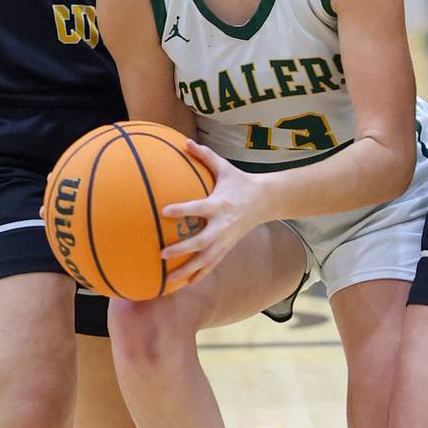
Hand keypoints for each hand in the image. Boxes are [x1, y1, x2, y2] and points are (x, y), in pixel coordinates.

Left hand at [159, 144, 267, 292]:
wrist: (266, 200)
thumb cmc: (240, 182)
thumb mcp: (225, 167)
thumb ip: (205, 156)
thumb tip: (185, 141)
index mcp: (220, 204)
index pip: (199, 208)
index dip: (183, 210)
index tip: (165, 211)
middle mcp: (222, 225)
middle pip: (202, 242)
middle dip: (182, 249)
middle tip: (162, 254)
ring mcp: (226, 239)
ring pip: (206, 260)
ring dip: (187, 270)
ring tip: (169, 279)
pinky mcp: (228, 248)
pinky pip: (212, 265)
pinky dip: (199, 276)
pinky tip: (184, 285)